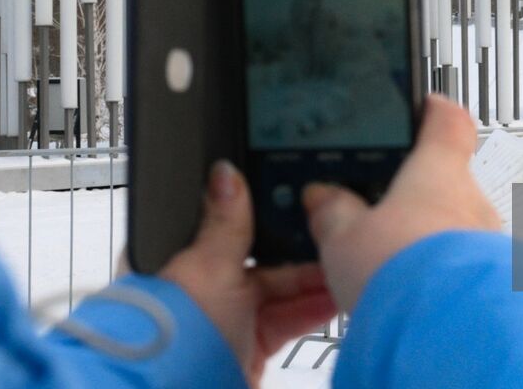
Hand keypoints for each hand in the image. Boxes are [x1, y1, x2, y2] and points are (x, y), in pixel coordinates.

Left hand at [161, 161, 336, 385]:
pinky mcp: (248, 347)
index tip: (298, 203)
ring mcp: (227, 319)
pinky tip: (337, 296)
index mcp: (182, 259)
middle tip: (333, 234)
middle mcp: (202, 288)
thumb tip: (226, 173)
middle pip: (260, 257)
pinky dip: (311, 309)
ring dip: (312, 281)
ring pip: (279, 290)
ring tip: (345, 265)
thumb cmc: (176, 336)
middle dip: (298, 250)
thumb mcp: (208, 267)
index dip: (264, 213)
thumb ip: (225, 222)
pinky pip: (287, 320)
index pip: (228, 224)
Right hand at [301, 95, 500, 313]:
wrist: (447, 333)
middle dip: (415, 192)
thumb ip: (333, 211)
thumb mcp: (344, 237)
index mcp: (437, 168)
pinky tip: (408, 293)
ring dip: (426, 238)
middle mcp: (471, 198)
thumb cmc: (402, 272)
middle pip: (447, 178)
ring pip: (453, 226)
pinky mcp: (489, 281)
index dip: (431, 110)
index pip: (447, 118)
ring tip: (388, 262)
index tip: (419, 107)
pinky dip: (436, 273)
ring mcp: (486, 240)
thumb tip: (323, 197)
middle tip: (379, 208)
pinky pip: (460, 266)